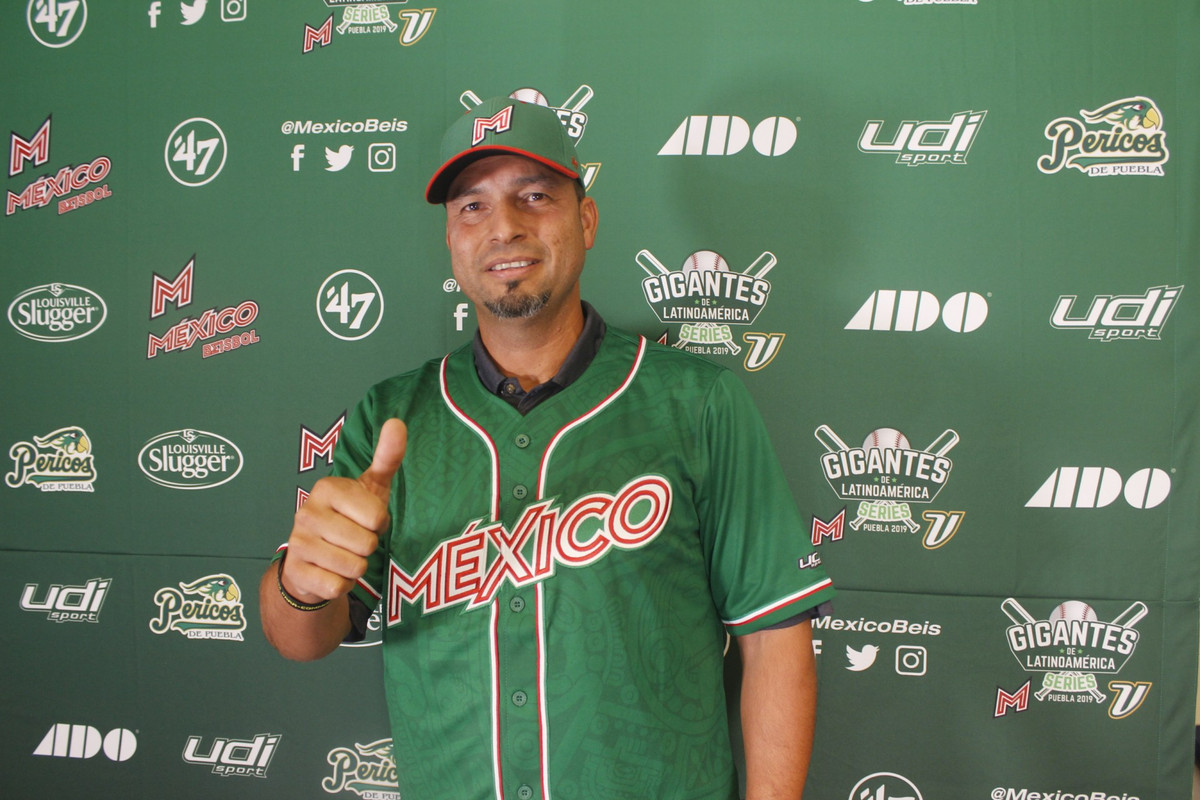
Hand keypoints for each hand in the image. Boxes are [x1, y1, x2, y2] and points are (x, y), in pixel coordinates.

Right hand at [280, 418, 406, 603]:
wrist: (313, 559)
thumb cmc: (349, 518)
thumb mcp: (371, 488)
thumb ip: (386, 457)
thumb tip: (397, 422)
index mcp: (327, 488)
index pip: (377, 516)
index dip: (379, 523)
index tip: (365, 519)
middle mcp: (306, 512)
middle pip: (367, 544)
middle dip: (368, 548)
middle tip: (353, 540)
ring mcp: (297, 543)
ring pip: (354, 568)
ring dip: (356, 568)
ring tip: (343, 555)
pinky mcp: (295, 573)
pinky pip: (338, 587)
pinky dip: (342, 586)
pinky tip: (330, 573)